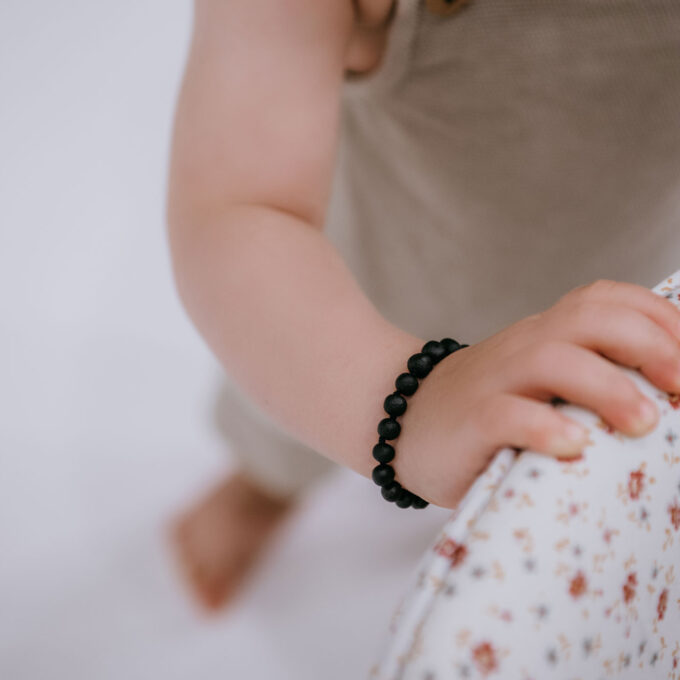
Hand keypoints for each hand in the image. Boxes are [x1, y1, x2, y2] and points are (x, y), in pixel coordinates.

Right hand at [393, 279, 679, 507]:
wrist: (404, 417)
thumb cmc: (486, 406)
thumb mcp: (536, 380)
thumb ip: (585, 375)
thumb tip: (663, 394)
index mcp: (545, 333)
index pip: (606, 299)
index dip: (661, 318)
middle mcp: (523, 346)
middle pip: (589, 319)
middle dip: (651, 346)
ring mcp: (493, 380)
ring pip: (551, 359)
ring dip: (606, 387)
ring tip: (642, 424)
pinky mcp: (469, 419)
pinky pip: (505, 414)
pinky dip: (543, 428)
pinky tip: (572, 447)